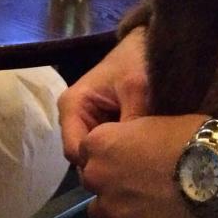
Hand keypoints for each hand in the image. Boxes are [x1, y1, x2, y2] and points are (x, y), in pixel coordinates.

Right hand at [59, 26, 149, 164]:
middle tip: (136, 172)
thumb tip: (130, 157)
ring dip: (115, 159)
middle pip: (84, 155)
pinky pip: (106, 147)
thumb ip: (130, 121)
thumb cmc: (136, 62)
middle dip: (107, 165)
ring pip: (95, 154)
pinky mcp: (101, 125)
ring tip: (141, 164)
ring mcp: (86, 122)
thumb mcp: (136, 89)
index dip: (97, 165)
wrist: (146, 46)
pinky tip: (141, 156)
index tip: (125, 172)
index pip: (75, 151)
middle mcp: (72, 117)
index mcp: (72, 106)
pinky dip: (122, 153)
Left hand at [80, 113, 217, 217]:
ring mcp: (111, 207)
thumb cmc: (193, 139)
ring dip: (116, 214)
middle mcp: (97, 175)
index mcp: (100, 142)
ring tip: (142, 214)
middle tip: (138, 188)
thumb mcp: (152, 124)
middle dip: (110, 186)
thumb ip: (131, 138)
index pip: (88, 154)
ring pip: (99, 215)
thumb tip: (135, 148)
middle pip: (92, 184)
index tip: (126, 163)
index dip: (108, 159)